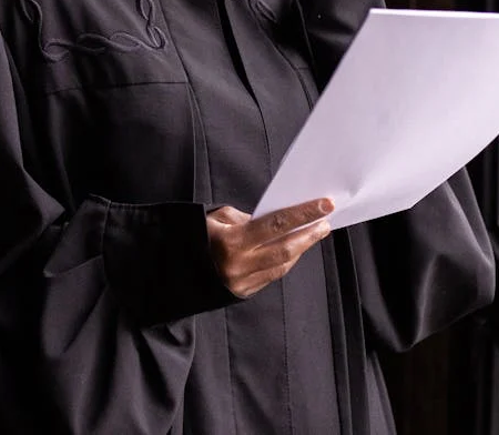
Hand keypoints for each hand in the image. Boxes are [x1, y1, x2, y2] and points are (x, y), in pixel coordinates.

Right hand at [206, 198, 333, 298]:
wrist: (173, 270)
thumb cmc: (194, 237)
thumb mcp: (215, 218)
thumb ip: (245, 218)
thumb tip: (273, 222)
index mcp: (231, 241)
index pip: (276, 224)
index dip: (303, 214)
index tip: (324, 205)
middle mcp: (239, 264)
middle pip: (286, 249)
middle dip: (309, 234)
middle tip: (325, 222)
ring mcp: (242, 281)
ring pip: (282, 265)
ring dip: (301, 249)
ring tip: (313, 234)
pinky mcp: (243, 292)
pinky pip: (271, 276)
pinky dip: (286, 262)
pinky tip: (294, 250)